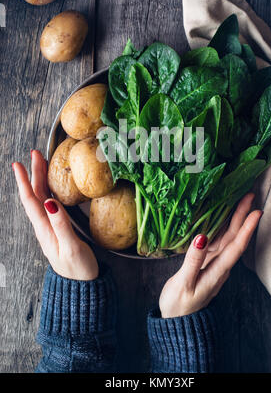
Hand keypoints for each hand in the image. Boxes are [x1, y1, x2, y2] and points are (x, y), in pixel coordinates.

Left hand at [12, 150, 98, 280]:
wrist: (81, 286)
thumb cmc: (77, 268)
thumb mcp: (70, 247)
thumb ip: (61, 225)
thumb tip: (51, 202)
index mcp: (44, 229)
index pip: (31, 200)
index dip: (25, 181)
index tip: (19, 164)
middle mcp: (44, 226)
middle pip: (35, 195)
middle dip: (33, 174)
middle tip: (36, 154)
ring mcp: (50, 228)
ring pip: (41, 199)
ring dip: (39, 180)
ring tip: (41, 164)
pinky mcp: (58, 230)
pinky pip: (49, 205)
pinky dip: (48, 191)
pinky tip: (52, 187)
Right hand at [159, 193, 261, 317]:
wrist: (176, 321)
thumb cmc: (179, 305)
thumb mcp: (183, 284)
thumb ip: (192, 261)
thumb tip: (201, 237)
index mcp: (216, 271)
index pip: (235, 246)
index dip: (246, 228)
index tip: (255, 211)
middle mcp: (219, 266)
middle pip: (234, 238)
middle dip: (243, 216)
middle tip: (249, 195)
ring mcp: (213, 264)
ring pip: (226, 238)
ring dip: (235, 220)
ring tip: (241, 201)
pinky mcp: (206, 263)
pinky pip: (217, 241)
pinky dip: (222, 227)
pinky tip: (222, 217)